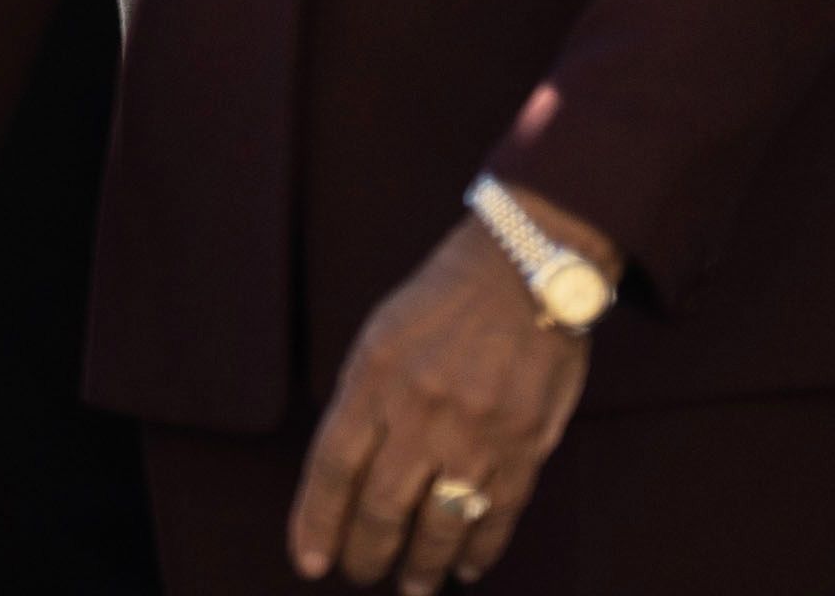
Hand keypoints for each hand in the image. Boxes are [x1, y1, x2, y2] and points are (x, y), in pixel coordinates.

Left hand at [288, 207, 596, 582]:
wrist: (523, 271)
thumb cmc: (441, 302)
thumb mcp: (380, 337)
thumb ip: (364, 401)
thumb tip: (347, 471)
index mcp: (374, 378)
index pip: (333, 466)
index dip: (317, 520)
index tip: (308, 560)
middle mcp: (422, 411)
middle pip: (383, 504)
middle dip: (366, 552)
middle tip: (360, 575)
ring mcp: (478, 431)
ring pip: (442, 521)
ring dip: (423, 563)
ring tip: (412, 586)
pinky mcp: (527, 444)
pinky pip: (500, 512)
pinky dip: (481, 547)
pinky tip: (465, 566)